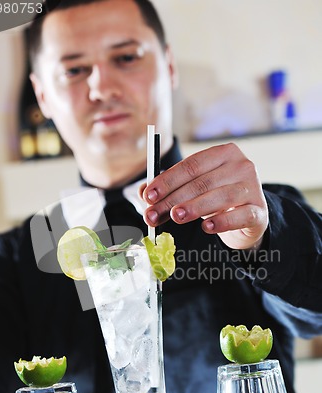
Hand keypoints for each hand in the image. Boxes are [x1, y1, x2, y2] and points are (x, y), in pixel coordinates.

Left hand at [142, 143, 268, 249]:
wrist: (248, 217)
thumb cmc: (217, 198)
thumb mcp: (193, 190)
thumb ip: (169, 189)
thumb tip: (143, 193)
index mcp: (223, 154)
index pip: (191, 165)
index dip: (167, 180)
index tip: (149, 195)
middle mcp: (241, 166)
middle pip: (202, 182)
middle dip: (173, 199)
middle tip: (153, 214)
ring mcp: (253, 188)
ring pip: (221, 197)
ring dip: (195, 208)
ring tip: (177, 217)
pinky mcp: (259, 211)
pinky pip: (240, 216)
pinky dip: (222, 221)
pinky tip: (207, 228)